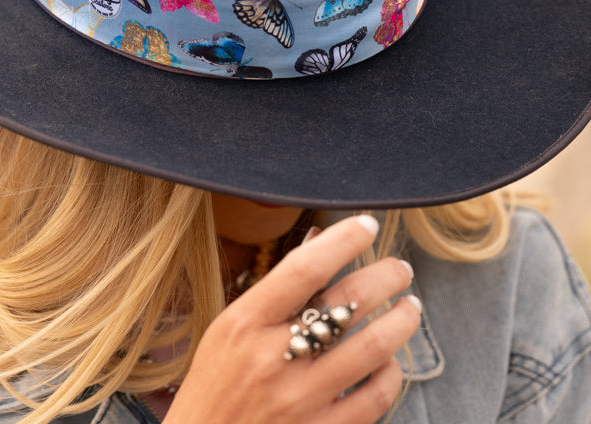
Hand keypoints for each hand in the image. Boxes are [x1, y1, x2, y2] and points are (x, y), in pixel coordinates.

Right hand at [164, 215, 420, 423]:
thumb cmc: (215, 383)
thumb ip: (276, 290)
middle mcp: (273, 357)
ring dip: (402, 320)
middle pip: (347, 303)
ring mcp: (300, 399)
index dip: (341, 241)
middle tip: (401, 268)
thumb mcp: (231, 329)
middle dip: (385, 277)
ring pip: (373, 348)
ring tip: (410, 306)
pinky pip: (376, 397)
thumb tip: (318, 244)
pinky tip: (391, 360)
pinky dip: (391, 372)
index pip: (303, 269)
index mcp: (245, 323)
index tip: (367, 225)